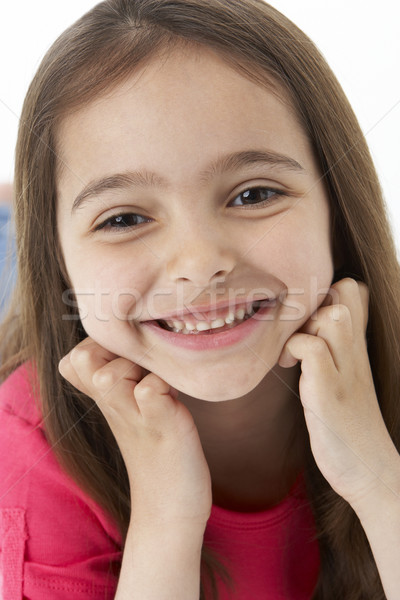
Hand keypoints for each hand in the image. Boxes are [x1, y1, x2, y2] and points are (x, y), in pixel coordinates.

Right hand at [59, 338, 211, 530]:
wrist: (170, 509)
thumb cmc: (157, 451)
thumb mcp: (131, 411)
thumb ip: (124, 380)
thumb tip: (132, 345)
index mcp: (105, 399)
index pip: (76, 356)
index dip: (102, 346)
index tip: (129, 362)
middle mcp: (113, 406)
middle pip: (81, 357)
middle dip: (113, 351)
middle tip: (143, 369)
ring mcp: (136, 417)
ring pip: (109, 377)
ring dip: (136, 369)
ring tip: (158, 384)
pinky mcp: (164, 426)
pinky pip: (151, 392)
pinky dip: (163, 388)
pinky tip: (174, 400)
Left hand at [279, 278, 399, 512]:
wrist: (370, 471)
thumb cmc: (349, 427)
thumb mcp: (346, 379)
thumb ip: (334, 353)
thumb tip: (307, 333)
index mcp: (357, 348)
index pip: (354, 291)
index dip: (326, 291)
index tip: (305, 317)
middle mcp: (356, 353)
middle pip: (346, 290)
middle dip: (315, 299)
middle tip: (296, 329)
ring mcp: (345, 372)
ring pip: (332, 315)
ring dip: (305, 324)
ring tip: (290, 351)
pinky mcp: (329, 394)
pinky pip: (312, 349)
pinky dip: (293, 349)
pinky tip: (287, 367)